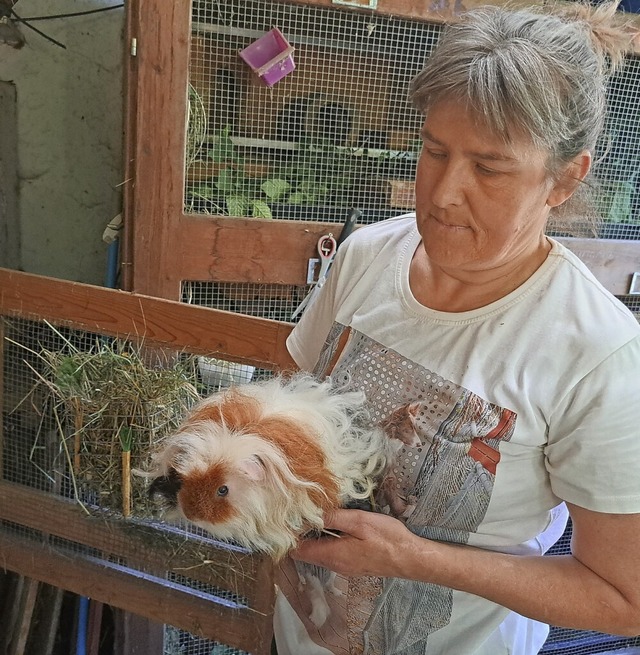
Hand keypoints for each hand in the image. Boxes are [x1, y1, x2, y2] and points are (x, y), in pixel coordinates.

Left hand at [291, 508, 420, 577]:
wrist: (410, 558)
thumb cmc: (386, 538)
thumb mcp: (359, 522)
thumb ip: (333, 518)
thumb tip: (309, 514)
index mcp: (332, 554)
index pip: (298, 550)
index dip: (289, 535)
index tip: (285, 516)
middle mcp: (334, 564)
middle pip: (307, 552)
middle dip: (299, 533)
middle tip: (297, 510)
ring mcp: (344, 566)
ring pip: (319, 552)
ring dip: (313, 536)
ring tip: (312, 513)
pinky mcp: (353, 564)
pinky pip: (331, 552)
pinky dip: (326, 539)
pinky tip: (332, 525)